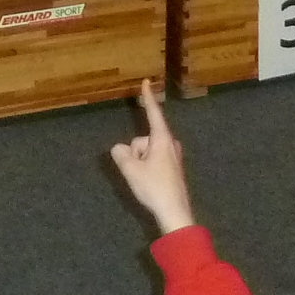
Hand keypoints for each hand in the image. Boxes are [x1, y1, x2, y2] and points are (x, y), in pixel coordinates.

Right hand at [108, 80, 194, 235]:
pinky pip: (152, 162)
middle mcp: (170, 144)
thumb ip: (120, 153)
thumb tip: (120, 149)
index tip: (147, 82)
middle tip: (138, 172)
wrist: (175, 213)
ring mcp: (173, 157)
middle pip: (143, 139)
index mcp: (162, 139)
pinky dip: (146, 170)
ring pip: (146, 152)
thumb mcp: (131, 169)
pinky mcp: (172, 169)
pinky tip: (150, 185)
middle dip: (135, 152)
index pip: (153, 113)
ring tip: (145, 181)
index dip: (148, 98)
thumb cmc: (154, 187)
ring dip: (140, 163)